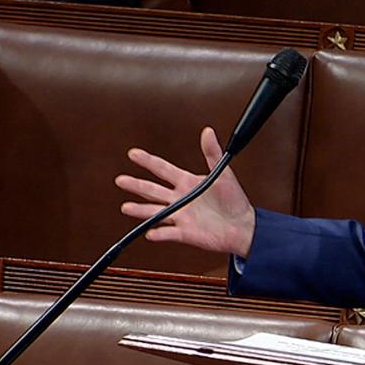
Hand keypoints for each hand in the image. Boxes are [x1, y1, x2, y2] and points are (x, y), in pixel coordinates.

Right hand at [115, 127, 255, 257]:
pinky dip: (160, 233)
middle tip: (121, 180)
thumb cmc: (234, 200)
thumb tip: (208, 131)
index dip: (148, 161)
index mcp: (187, 182)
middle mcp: (180, 199)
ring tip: (126, 207)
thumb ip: (212, 153)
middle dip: (136, 185)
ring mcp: (181, 216)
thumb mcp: (223, 173)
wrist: (243, 225)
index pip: (162, 169)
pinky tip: (150, 232)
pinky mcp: (186, 232)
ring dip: (141, 210)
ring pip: (156, 212)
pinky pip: (169, 233)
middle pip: (153, 190)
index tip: (133, 153)